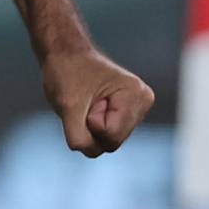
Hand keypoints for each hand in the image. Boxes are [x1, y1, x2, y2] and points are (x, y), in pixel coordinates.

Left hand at [40, 44, 154, 156]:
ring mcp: (135, 112)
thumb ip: (79, 137)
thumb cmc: (67, 74)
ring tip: (87, 103)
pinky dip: (91, 128)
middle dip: (90, 128)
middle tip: (85, 101)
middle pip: (112, 142)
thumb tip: (89, 151)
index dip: (90, 122)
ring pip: (108, 143)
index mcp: (137, 95)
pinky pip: (104, 139)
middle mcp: (142, 104)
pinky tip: (91, 108)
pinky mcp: (125, 118)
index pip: (111, 134)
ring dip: (90, 128)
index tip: (87, 97)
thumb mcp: (68, 106)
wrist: (65, 56)